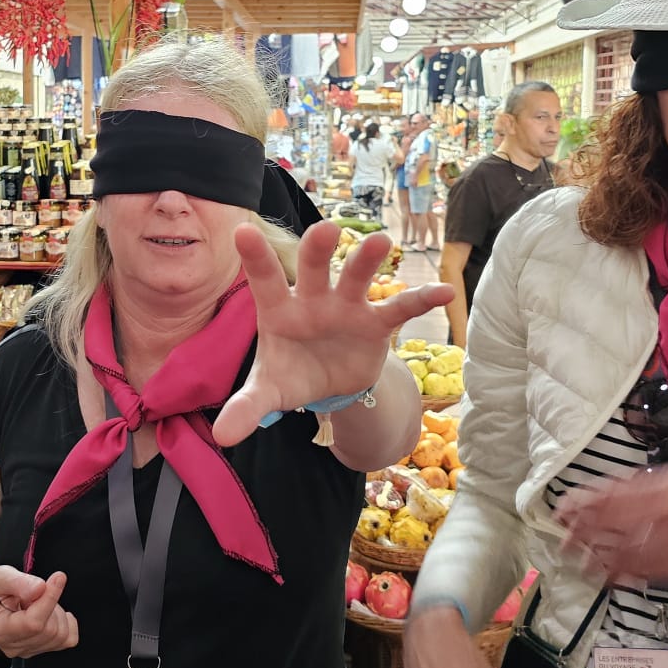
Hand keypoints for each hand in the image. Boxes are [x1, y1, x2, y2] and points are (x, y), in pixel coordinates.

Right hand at [0, 566, 78, 658]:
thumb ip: (18, 582)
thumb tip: (40, 589)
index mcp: (0, 629)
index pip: (33, 623)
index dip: (49, 600)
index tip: (58, 578)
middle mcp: (13, 645)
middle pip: (49, 630)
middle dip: (51, 603)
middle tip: (36, 591)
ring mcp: (28, 649)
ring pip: (61, 635)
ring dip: (58, 612)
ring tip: (39, 601)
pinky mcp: (41, 648)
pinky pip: (68, 639)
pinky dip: (67, 623)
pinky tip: (52, 612)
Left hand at [214, 221, 451, 447]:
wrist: (329, 384)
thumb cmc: (292, 374)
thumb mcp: (269, 391)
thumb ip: (246, 407)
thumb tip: (221, 438)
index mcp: (279, 310)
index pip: (265, 281)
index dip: (255, 258)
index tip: (242, 230)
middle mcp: (313, 299)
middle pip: (314, 268)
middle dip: (318, 250)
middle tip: (325, 230)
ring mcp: (347, 306)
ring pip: (357, 277)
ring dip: (368, 260)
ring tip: (381, 241)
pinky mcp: (377, 323)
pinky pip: (400, 309)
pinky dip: (422, 299)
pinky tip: (445, 291)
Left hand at [555, 466, 667, 584]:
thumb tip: (635, 492)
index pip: (622, 490)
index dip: (590, 500)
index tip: (567, 505)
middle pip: (619, 517)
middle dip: (586, 527)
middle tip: (560, 535)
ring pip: (632, 546)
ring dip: (600, 553)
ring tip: (575, 559)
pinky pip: (654, 569)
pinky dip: (628, 572)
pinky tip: (610, 577)